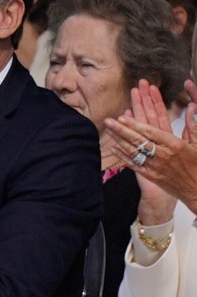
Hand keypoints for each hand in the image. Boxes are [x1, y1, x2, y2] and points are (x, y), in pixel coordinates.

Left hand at [105, 80, 196, 218]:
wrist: (196, 190)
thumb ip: (192, 125)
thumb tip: (191, 106)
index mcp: (174, 145)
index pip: (151, 132)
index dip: (136, 124)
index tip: (123, 117)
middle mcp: (162, 155)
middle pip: (138, 140)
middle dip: (121, 129)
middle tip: (108, 121)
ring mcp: (155, 166)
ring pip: (133, 151)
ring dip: (119, 140)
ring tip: (108, 131)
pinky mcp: (151, 176)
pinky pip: (134, 164)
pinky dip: (123, 156)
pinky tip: (113, 148)